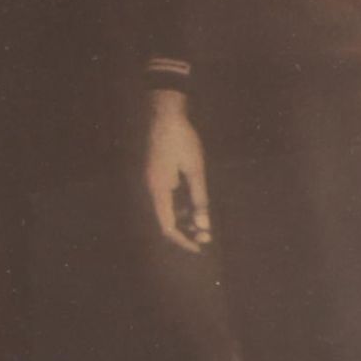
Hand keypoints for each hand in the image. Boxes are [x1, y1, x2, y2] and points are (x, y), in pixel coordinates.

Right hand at [146, 90, 212, 251]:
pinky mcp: (157, 173)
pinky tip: (195, 205)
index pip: (167, 226)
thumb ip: (199, 198)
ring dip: (185, 217)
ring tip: (204, 223)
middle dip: (186, 230)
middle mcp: (153, 188)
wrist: (166, 114)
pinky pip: (168, 197)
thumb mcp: (195, 170)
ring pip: (168, 208)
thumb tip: (204, 225)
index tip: (199, 247)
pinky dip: (181, 205)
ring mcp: (154, 180)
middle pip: (167, 219)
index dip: (183, 240)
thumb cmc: (182, 140)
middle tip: (207, 235)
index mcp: (159, 190)